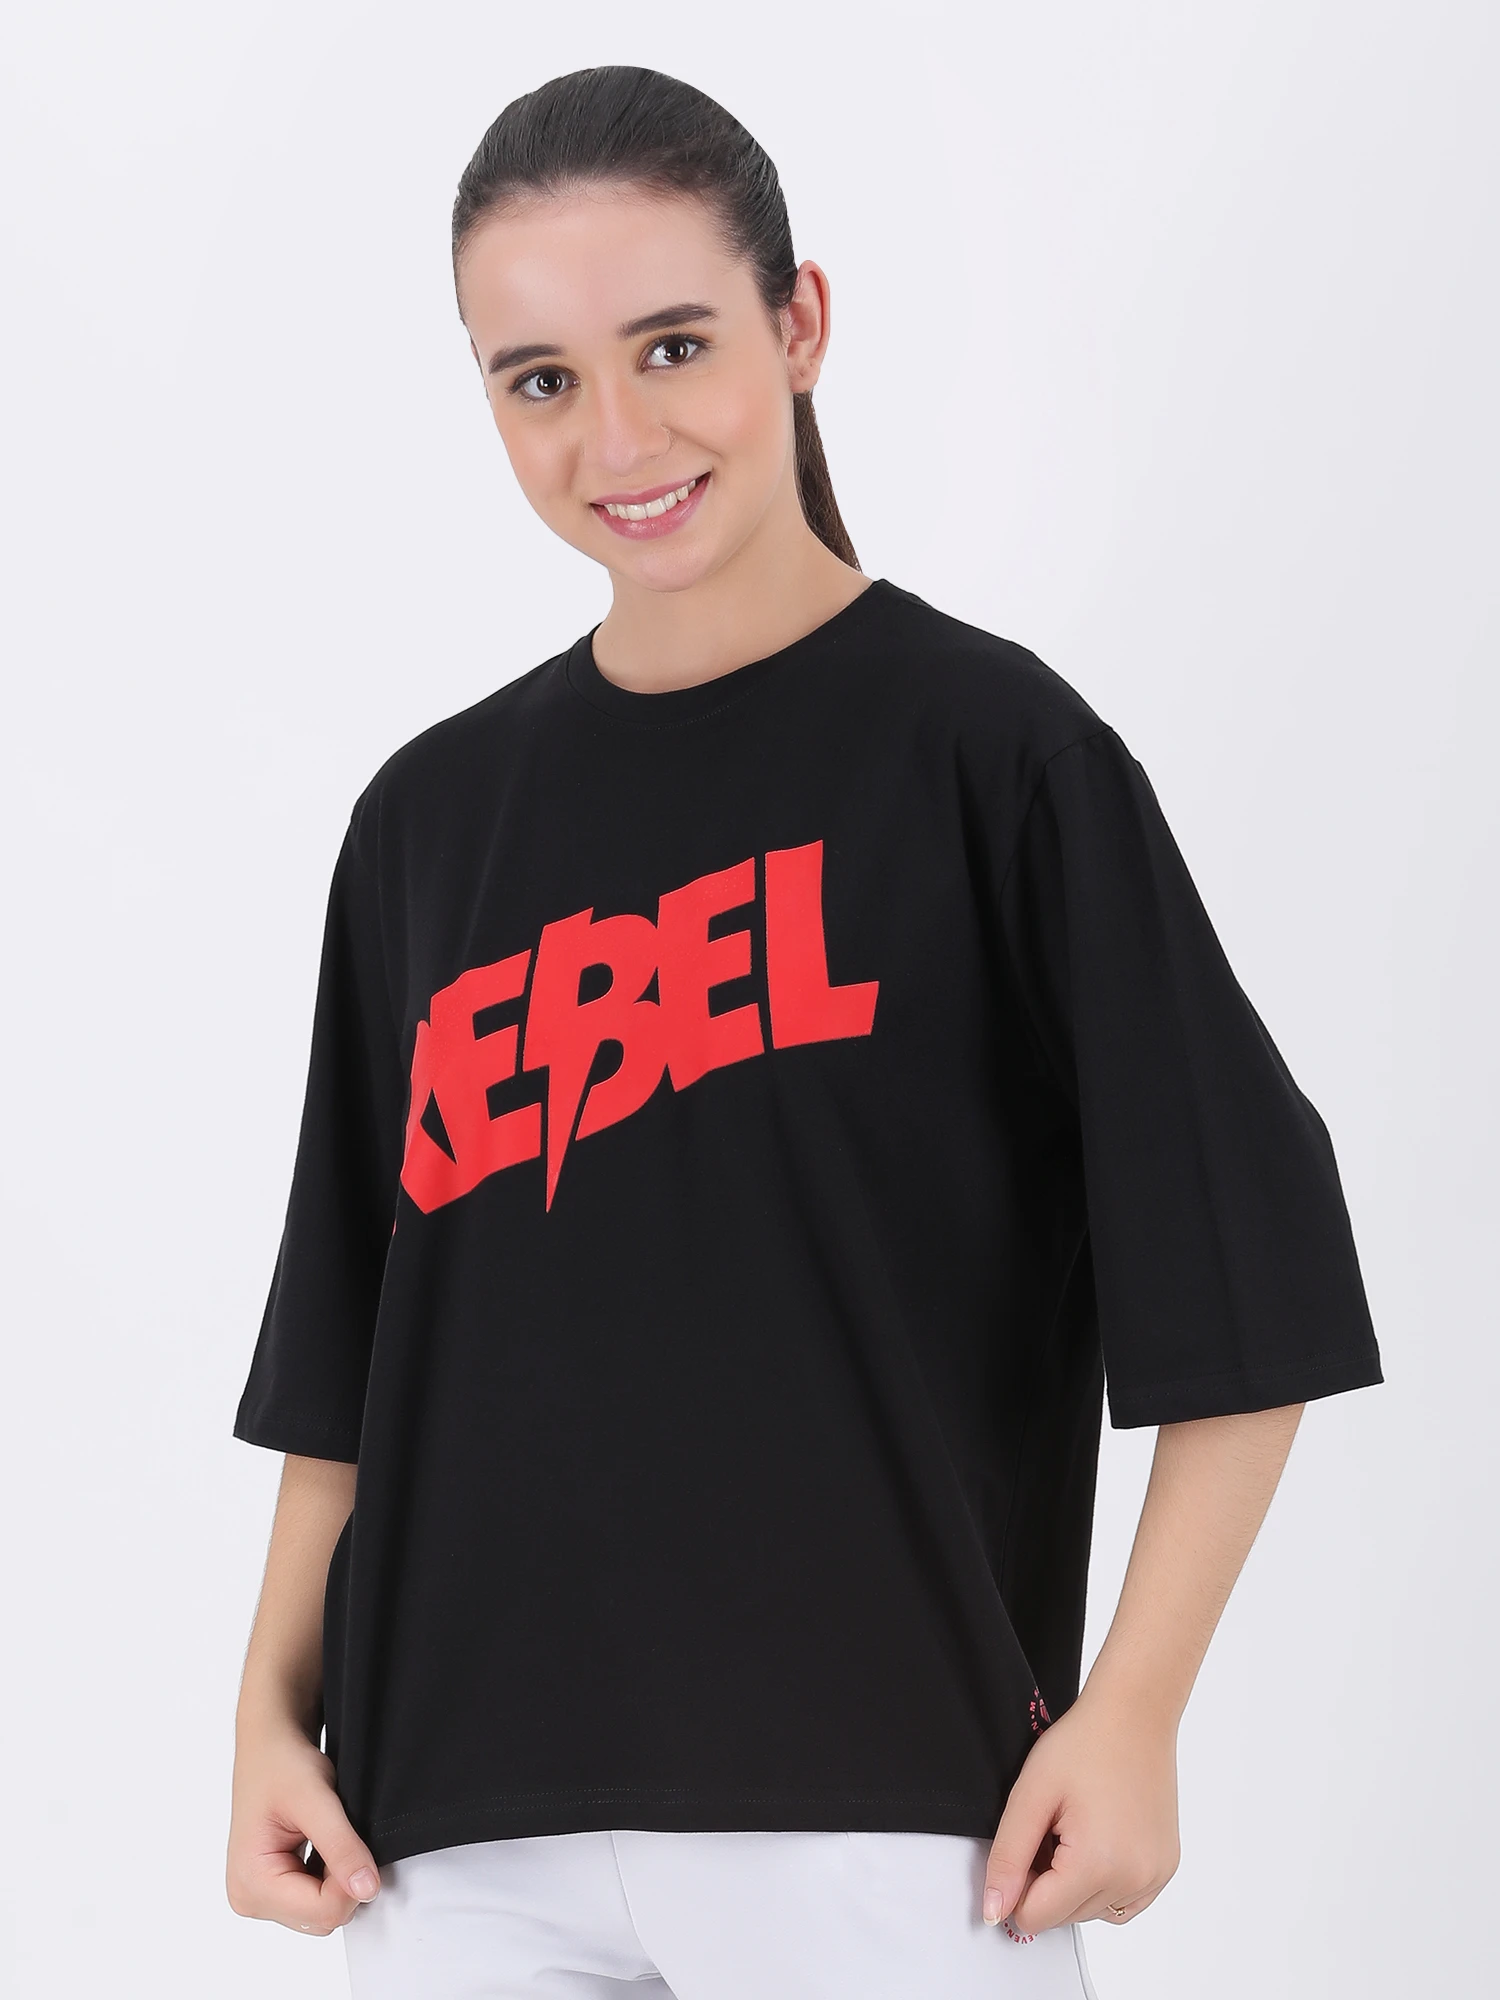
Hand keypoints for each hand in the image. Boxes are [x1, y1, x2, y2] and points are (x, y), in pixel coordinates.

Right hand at [226, 1716, 381, 1935]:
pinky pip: (315, 1899)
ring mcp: (259, 1897)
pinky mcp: (272, 1889)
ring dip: (337, 1876)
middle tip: (339, 1832)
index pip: (322, 1913)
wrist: (269, 1746)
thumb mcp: (316, 1800)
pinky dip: (329, 1875)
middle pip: (322, 1918)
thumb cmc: (281, 1764)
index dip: (350, 1881)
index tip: (353, 1840)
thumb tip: (367, 1889)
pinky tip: (322, 1843)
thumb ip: (342, 1847)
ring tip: (327, 1834)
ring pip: (322, 1911)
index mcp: (251, 1884)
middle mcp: (249, 1898)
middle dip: (343, 1880)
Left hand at [982, 1685, 1180, 1935]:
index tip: (1025, 1842)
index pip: (1036, 1917)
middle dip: (1046, 1882)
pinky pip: (1122, 1903)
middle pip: (1064, 1918)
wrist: (1134, 1713)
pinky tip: (1097, 1841)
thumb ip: (1007, 1858)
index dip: (1017, 1884)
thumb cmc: (1083, 1743)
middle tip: (1051, 1826)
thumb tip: (994, 1912)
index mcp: (1098, 1863)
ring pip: (1092, 1912)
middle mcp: (1134, 1880)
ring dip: (1074, 1884)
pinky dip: (1102, 1884)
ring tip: (1075, 1829)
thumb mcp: (1030, 1795)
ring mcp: (1155, 1877)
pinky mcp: (1165, 1869)